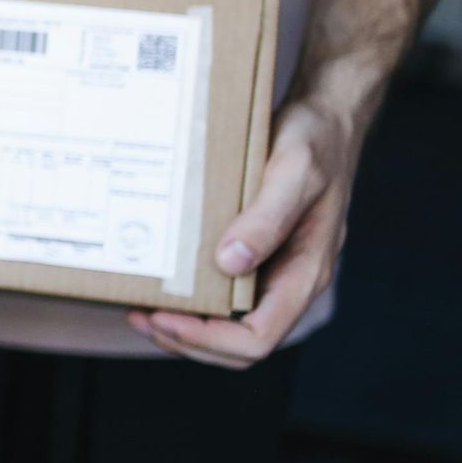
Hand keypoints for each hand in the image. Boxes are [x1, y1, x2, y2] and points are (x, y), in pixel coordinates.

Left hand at [129, 96, 361, 367]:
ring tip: (138, 307)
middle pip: (239, 344)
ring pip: (228, 324)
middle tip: (138, 315)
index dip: (209, 339)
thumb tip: (230, 263)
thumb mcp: (293, 172)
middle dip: (187, 340)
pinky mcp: (254, 254)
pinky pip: (222, 293)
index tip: (164, 317)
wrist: (323, 118)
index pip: (260, 337)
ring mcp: (271, 270)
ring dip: (183, 326)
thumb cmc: (315, 142)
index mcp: (306, 273)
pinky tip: (160, 279)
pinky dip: (190, 297)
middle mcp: (288, 280)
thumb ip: (267, 218)